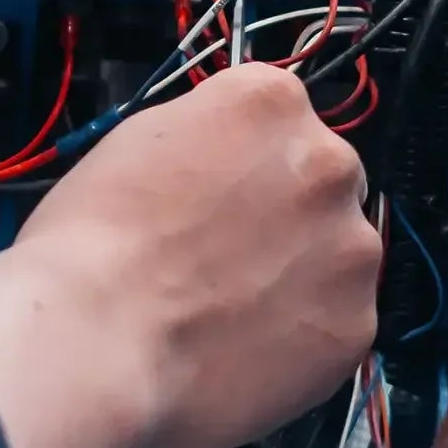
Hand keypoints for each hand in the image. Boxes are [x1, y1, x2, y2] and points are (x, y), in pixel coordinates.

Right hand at [0, 66, 381, 447]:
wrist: (94, 335)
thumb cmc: (94, 243)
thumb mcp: (142, 138)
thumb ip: (210, 136)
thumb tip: (229, 157)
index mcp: (273, 102)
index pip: (284, 121)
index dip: (251, 164)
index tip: (231, 192)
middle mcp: (328, 162)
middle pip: (322, 184)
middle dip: (286, 217)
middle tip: (227, 257)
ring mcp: (351, 246)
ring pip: (337, 256)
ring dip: (300, 276)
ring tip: (230, 308)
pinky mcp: (354, 322)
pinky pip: (336, 324)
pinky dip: (302, 337)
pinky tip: (244, 344)